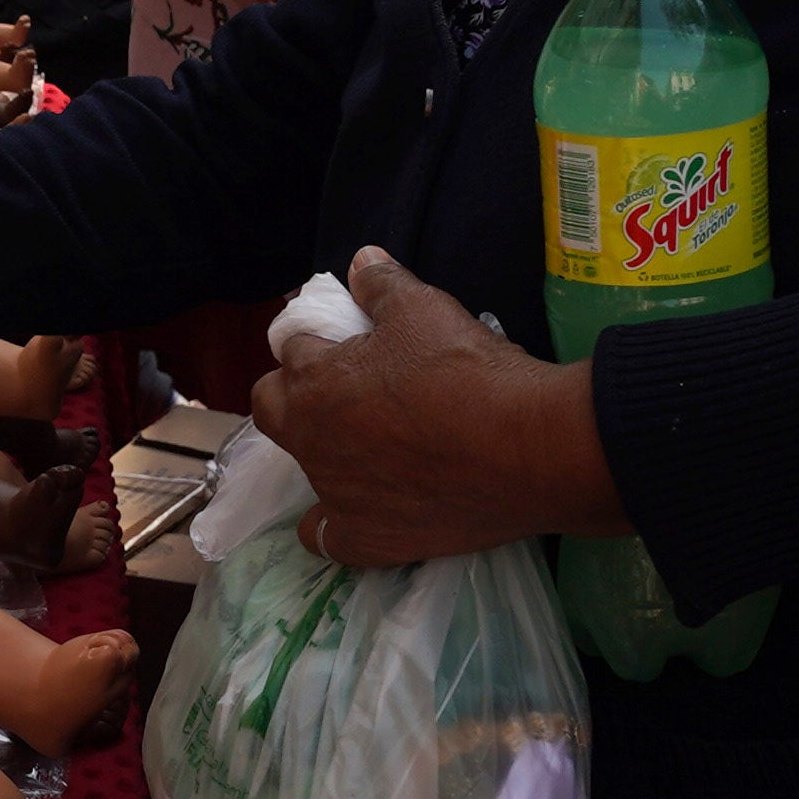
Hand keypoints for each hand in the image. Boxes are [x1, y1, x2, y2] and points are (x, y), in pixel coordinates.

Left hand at [254, 245, 623, 567]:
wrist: (524, 448)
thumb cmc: (467, 371)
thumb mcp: (424, 307)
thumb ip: (382, 284)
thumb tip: (360, 259)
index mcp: (315, 382)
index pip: (290, 350)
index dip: (315, 342)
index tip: (344, 342)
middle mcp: (312, 442)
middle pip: (273, 410)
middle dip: (296, 394)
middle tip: (345, 389)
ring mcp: (336, 495)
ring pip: (305, 471)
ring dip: (325, 453)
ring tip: (372, 445)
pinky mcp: (368, 539)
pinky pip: (327, 539)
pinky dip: (334, 527)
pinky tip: (357, 514)